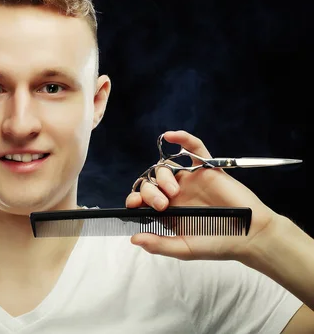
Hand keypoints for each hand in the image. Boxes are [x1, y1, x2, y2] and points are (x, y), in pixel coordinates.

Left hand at [125, 130, 278, 261]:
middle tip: (162, 204)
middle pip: (151, 182)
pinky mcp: (207, 170)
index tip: (133, 204)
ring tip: (173, 192)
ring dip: (163, 176)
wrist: (250, 237)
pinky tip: (171, 135)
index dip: (135, 198)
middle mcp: (176, 193)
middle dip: (150, 192)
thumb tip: (134, 238)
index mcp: (168, 210)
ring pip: (166, 167)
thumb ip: (158, 244)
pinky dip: (183, 139)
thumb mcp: (184, 248)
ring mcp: (191, 180)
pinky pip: (195, 149)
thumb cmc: (218, 243)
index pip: (143, 198)